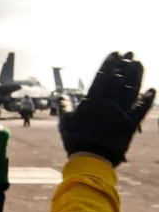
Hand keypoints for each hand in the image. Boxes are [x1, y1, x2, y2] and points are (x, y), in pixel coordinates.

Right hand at [58, 52, 154, 166]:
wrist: (91, 158)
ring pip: (131, 90)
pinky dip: (147, 99)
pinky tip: (152, 90)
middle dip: (125, 65)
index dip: (110, 64)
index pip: (103, 77)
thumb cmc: (75, 140)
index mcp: (92, 102)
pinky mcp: (130, 125)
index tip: (116, 53)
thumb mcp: (65, 122)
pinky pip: (141, 110)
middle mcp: (108, 104)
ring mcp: (120, 114)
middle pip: (119, 80)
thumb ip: (64, 107)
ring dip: (137, 76)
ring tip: (140, 64)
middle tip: (131, 53)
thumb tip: (60, 96)